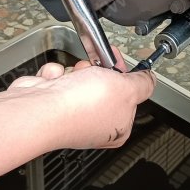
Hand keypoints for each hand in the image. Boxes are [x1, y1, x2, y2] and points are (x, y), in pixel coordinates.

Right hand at [8, 49, 155, 149]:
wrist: (39, 109)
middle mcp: (94, 122)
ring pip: (80, 76)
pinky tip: (54, 82)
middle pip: (104, 83)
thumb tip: (150, 80)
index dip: (124, 75)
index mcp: (117, 126)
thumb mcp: (126, 89)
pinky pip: (58, 77)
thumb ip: (143, 83)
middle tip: (95, 70)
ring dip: (75, 71)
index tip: (118, 62)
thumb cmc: (80, 108)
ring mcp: (70, 111)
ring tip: (72, 78)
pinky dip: (55, 75)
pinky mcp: (50, 101)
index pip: (128, 94)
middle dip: (97, 70)